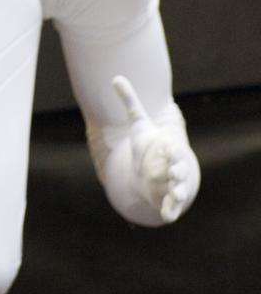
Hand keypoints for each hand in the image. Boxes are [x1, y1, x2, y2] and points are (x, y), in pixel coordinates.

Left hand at [112, 75, 197, 221]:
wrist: (157, 168)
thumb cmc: (150, 145)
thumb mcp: (139, 124)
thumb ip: (130, 102)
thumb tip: (115, 77)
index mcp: (168, 149)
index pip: (171, 147)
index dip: (169, 148)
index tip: (165, 146)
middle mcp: (172, 167)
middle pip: (179, 168)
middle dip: (178, 169)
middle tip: (173, 170)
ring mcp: (172, 183)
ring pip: (179, 188)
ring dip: (178, 191)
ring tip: (176, 194)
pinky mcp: (169, 199)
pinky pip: (172, 206)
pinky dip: (170, 210)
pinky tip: (167, 216)